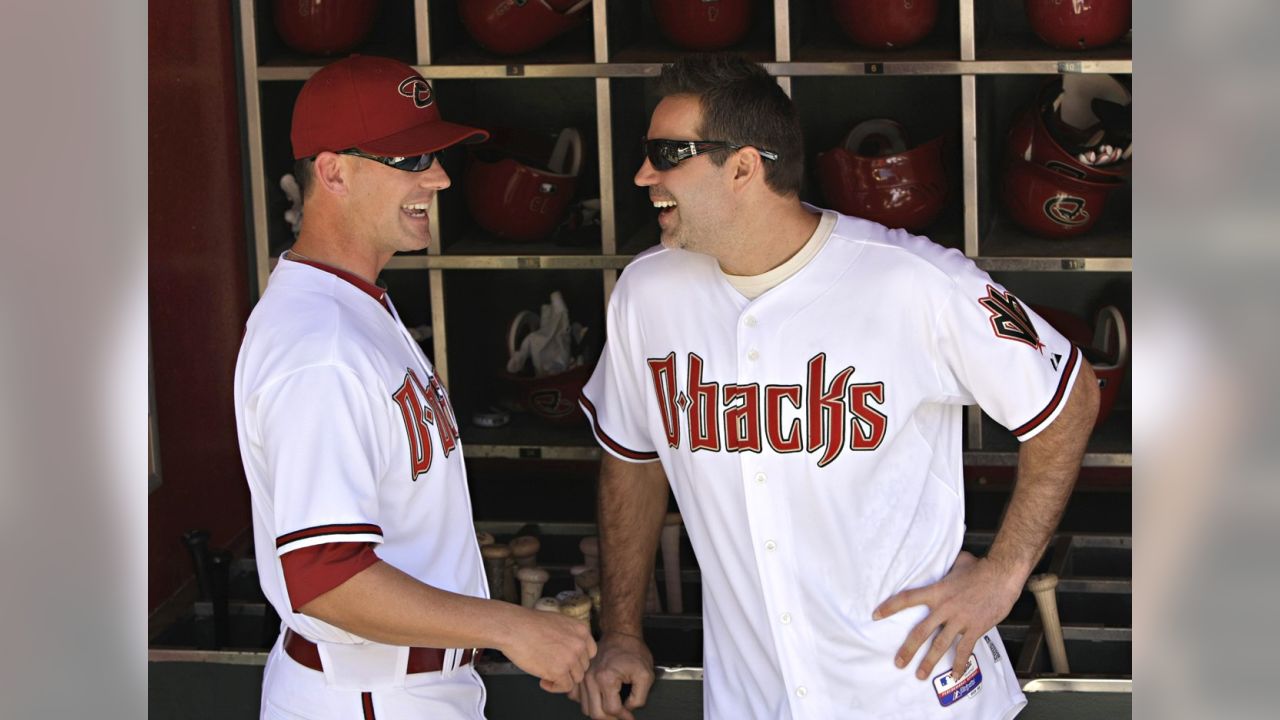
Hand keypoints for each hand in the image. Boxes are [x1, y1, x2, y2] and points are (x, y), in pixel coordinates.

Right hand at [500, 608, 597, 693]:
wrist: (514, 628)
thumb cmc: (529, 624)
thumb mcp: (558, 622)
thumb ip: (570, 636)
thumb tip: (571, 653)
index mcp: (581, 630)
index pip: (590, 652)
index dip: (577, 659)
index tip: (566, 661)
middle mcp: (580, 644)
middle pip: (583, 666)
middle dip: (568, 669)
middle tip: (553, 667)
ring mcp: (571, 658)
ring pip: (576, 678)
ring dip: (562, 679)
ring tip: (546, 674)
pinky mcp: (559, 671)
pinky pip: (565, 686)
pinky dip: (554, 687)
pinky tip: (543, 680)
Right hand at [568, 632, 654, 719]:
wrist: (620, 634)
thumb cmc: (632, 650)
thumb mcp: (646, 675)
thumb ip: (639, 698)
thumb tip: (628, 709)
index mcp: (606, 678)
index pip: (611, 710)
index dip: (624, 717)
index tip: (630, 717)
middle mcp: (590, 678)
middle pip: (596, 713)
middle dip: (611, 719)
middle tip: (621, 716)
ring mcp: (583, 677)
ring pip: (586, 708)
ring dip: (599, 712)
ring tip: (611, 707)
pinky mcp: (580, 675)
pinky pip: (576, 697)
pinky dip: (587, 702)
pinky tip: (598, 699)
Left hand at [872, 551, 1023, 681]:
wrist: (1002, 575)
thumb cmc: (981, 567)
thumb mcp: (958, 563)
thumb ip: (946, 569)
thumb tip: (945, 564)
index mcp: (937, 591)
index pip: (907, 599)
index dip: (889, 607)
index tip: (875, 615)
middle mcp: (945, 608)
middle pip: (920, 632)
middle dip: (908, 649)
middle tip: (898, 663)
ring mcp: (960, 620)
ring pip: (940, 645)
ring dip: (929, 662)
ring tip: (920, 675)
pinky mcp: (975, 628)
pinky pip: (964, 650)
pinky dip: (959, 664)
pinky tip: (954, 675)